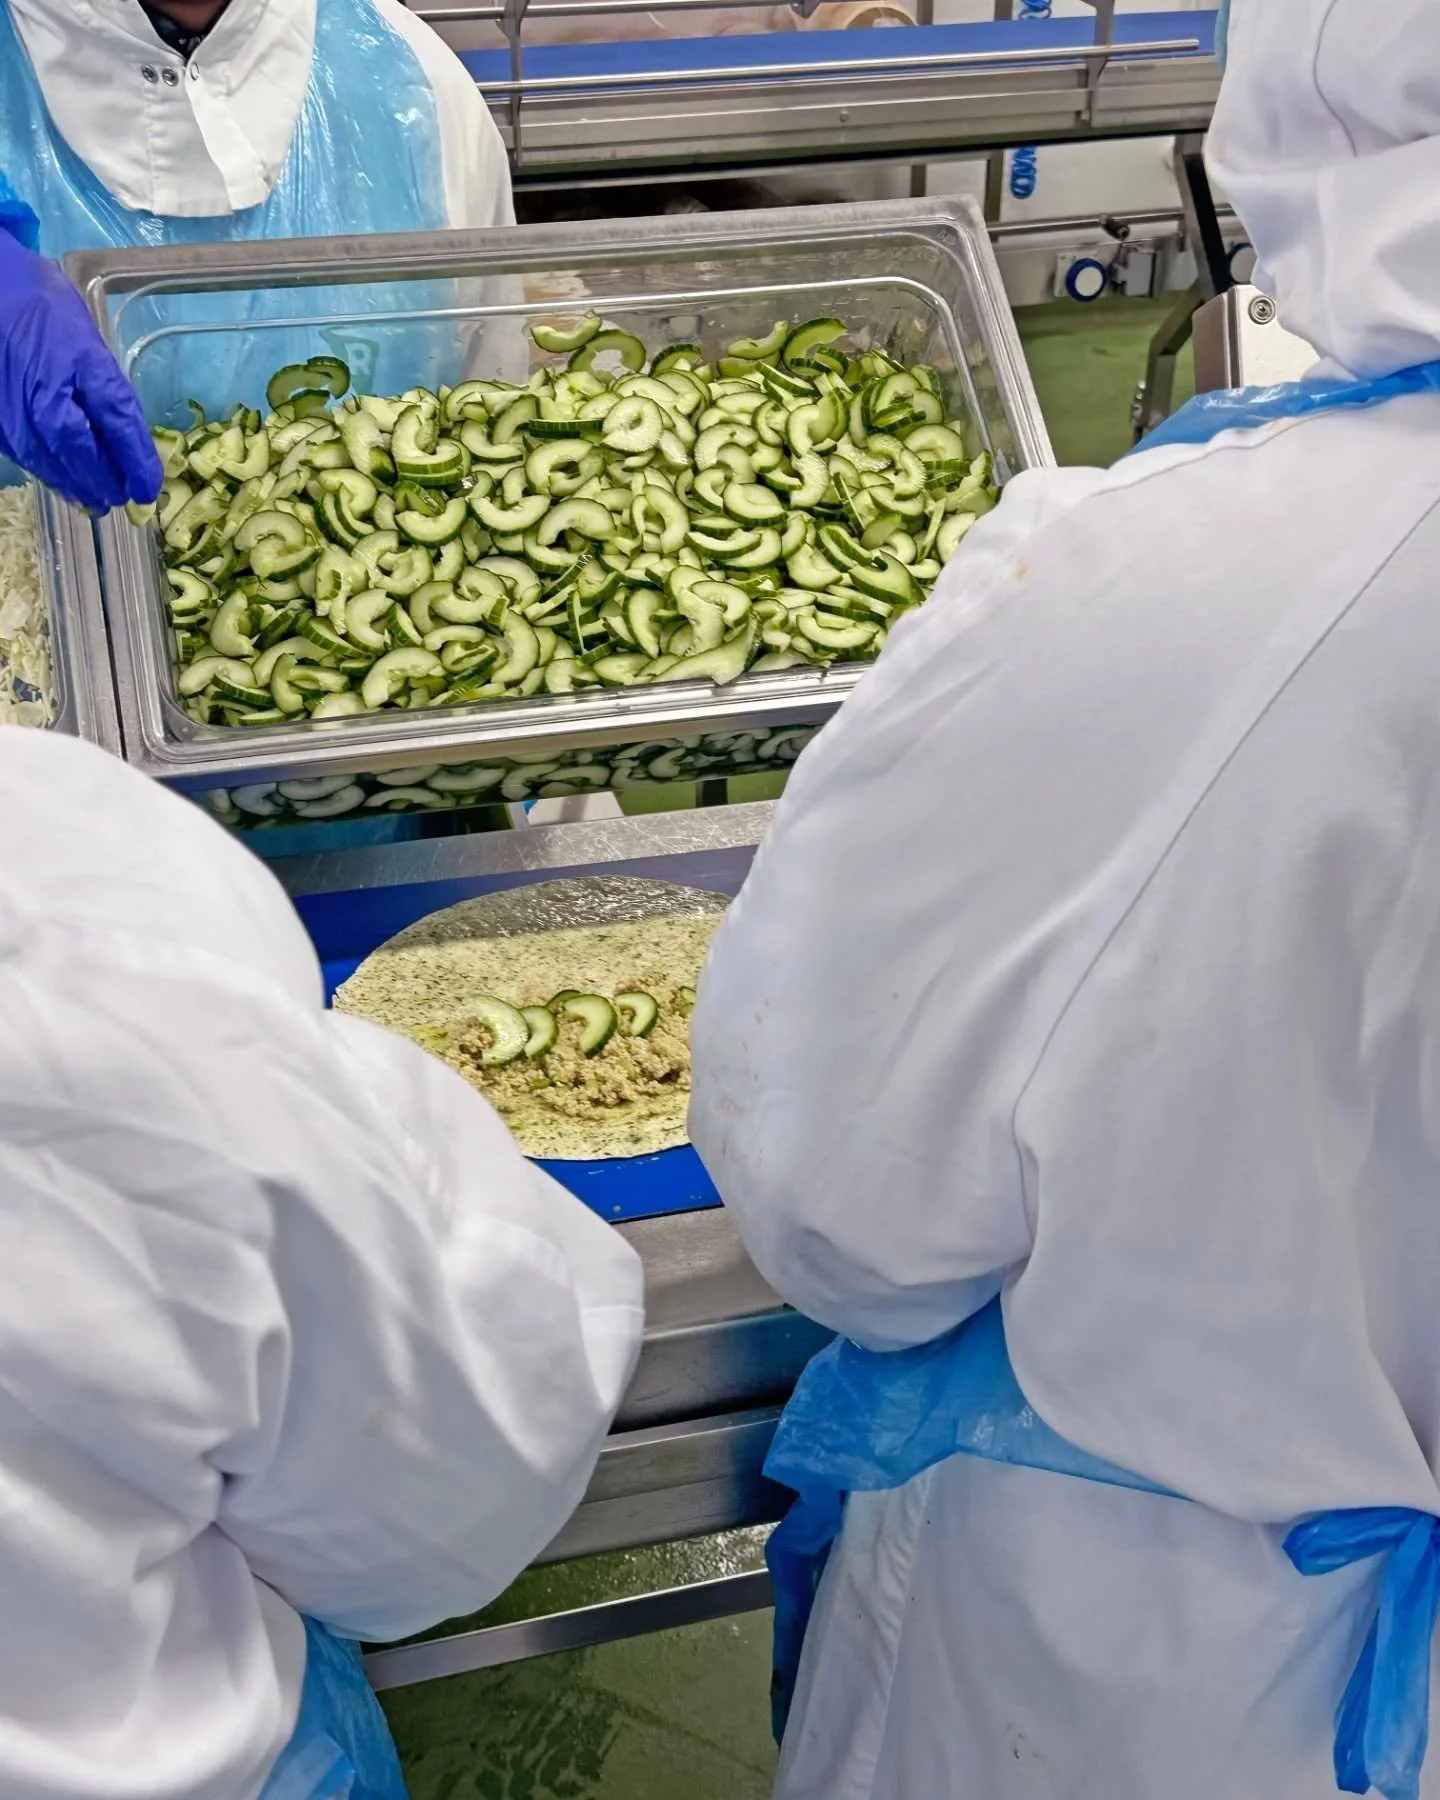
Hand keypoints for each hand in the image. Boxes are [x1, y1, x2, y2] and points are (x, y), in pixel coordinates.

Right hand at [0, 230, 162, 512]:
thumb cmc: (41, 305)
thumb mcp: (86, 338)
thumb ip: (105, 384)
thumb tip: (125, 430)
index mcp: (83, 367)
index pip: (119, 425)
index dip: (137, 462)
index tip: (149, 488)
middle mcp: (48, 396)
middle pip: (83, 455)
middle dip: (106, 482)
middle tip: (125, 498)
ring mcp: (17, 411)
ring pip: (52, 464)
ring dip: (78, 485)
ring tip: (97, 498)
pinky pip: (27, 456)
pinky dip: (50, 471)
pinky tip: (63, 478)